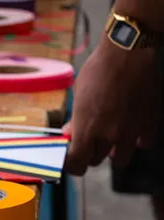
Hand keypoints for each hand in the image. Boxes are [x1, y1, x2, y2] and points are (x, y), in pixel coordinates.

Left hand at [63, 41, 161, 174]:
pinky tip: (132, 131)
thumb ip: (76, 119)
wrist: (128, 54)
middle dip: (90, 152)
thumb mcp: (79, 95)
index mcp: (87, 127)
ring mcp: (132, 131)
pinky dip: (137, 141)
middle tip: (88, 141)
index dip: (72, 165)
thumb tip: (70, 133)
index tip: (70, 161)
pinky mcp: (150, 123)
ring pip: (120, 158)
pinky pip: (144, 144)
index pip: (77, 162)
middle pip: (96, 160)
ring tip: (110, 137)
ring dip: (113, 151)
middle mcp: (109, 135)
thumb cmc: (98, 70)